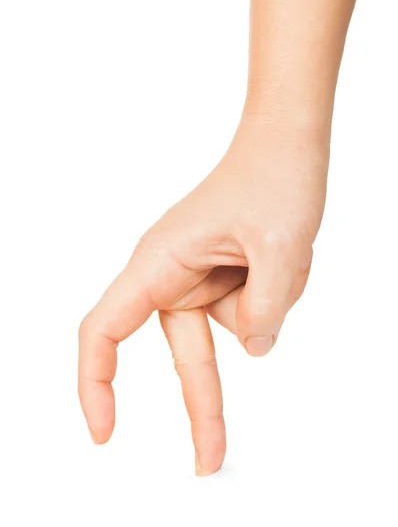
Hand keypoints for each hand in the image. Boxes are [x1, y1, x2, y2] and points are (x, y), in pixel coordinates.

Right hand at [78, 114, 329, 475]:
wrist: (287, 146)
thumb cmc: (271, 175)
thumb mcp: (278, 247)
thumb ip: (263, 310)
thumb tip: (254, 348)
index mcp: (160, 261)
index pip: (106, 328)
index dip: (95, 381)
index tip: (104, 430)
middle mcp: (172, 273)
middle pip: (183, 354)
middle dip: (203, 403)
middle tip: (210, 458)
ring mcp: (201, 277)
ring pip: (233, 331)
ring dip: (268, 304)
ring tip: (282, 250)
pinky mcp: (226, 278)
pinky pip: (254, 313)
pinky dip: (278, 294)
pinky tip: (284, 255)